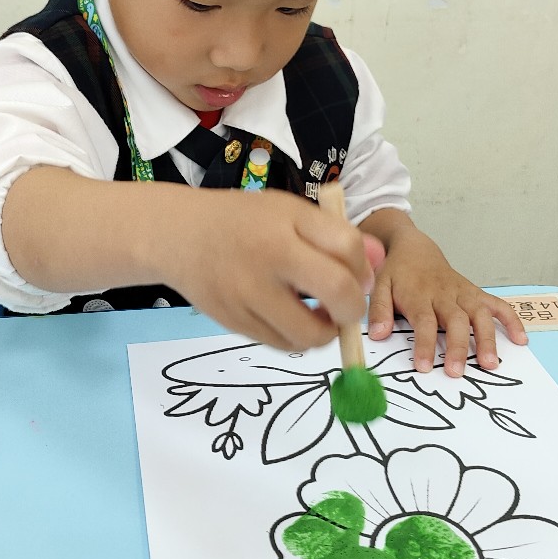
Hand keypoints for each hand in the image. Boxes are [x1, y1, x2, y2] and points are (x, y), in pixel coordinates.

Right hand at [165, 189, 373, 351]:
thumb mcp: (290, 213)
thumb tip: (379, 264)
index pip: (346, 247)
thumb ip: (336, 236)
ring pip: (310, 334)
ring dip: (325, 332)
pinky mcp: (234, 323)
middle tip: (344, 307)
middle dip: (352, 308)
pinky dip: (297, 339)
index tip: (355, 275)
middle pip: (337, 294)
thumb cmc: (243, 222)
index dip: (361, 267)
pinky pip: (282, 344)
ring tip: (318, 317)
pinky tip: (292, 320)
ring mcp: (247, 296)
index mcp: (285, 225)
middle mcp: (267, 260)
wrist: (178, 236)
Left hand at [364, 214, 526, 375]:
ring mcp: (463, 293)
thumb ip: (379, 311)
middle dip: (458, 347)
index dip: (425, 345)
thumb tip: (378, 335)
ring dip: (487, 339)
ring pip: (480, 315)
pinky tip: (521, 340)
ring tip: (490, 364)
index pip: (424, 322)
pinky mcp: (475, 294)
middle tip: (457, 372)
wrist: (414, 249)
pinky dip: (511, 320)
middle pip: (456, 321)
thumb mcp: (379, 286)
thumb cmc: (397, 273)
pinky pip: (498, 305)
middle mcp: (445, 295)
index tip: (424, 367)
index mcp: (420, 296)